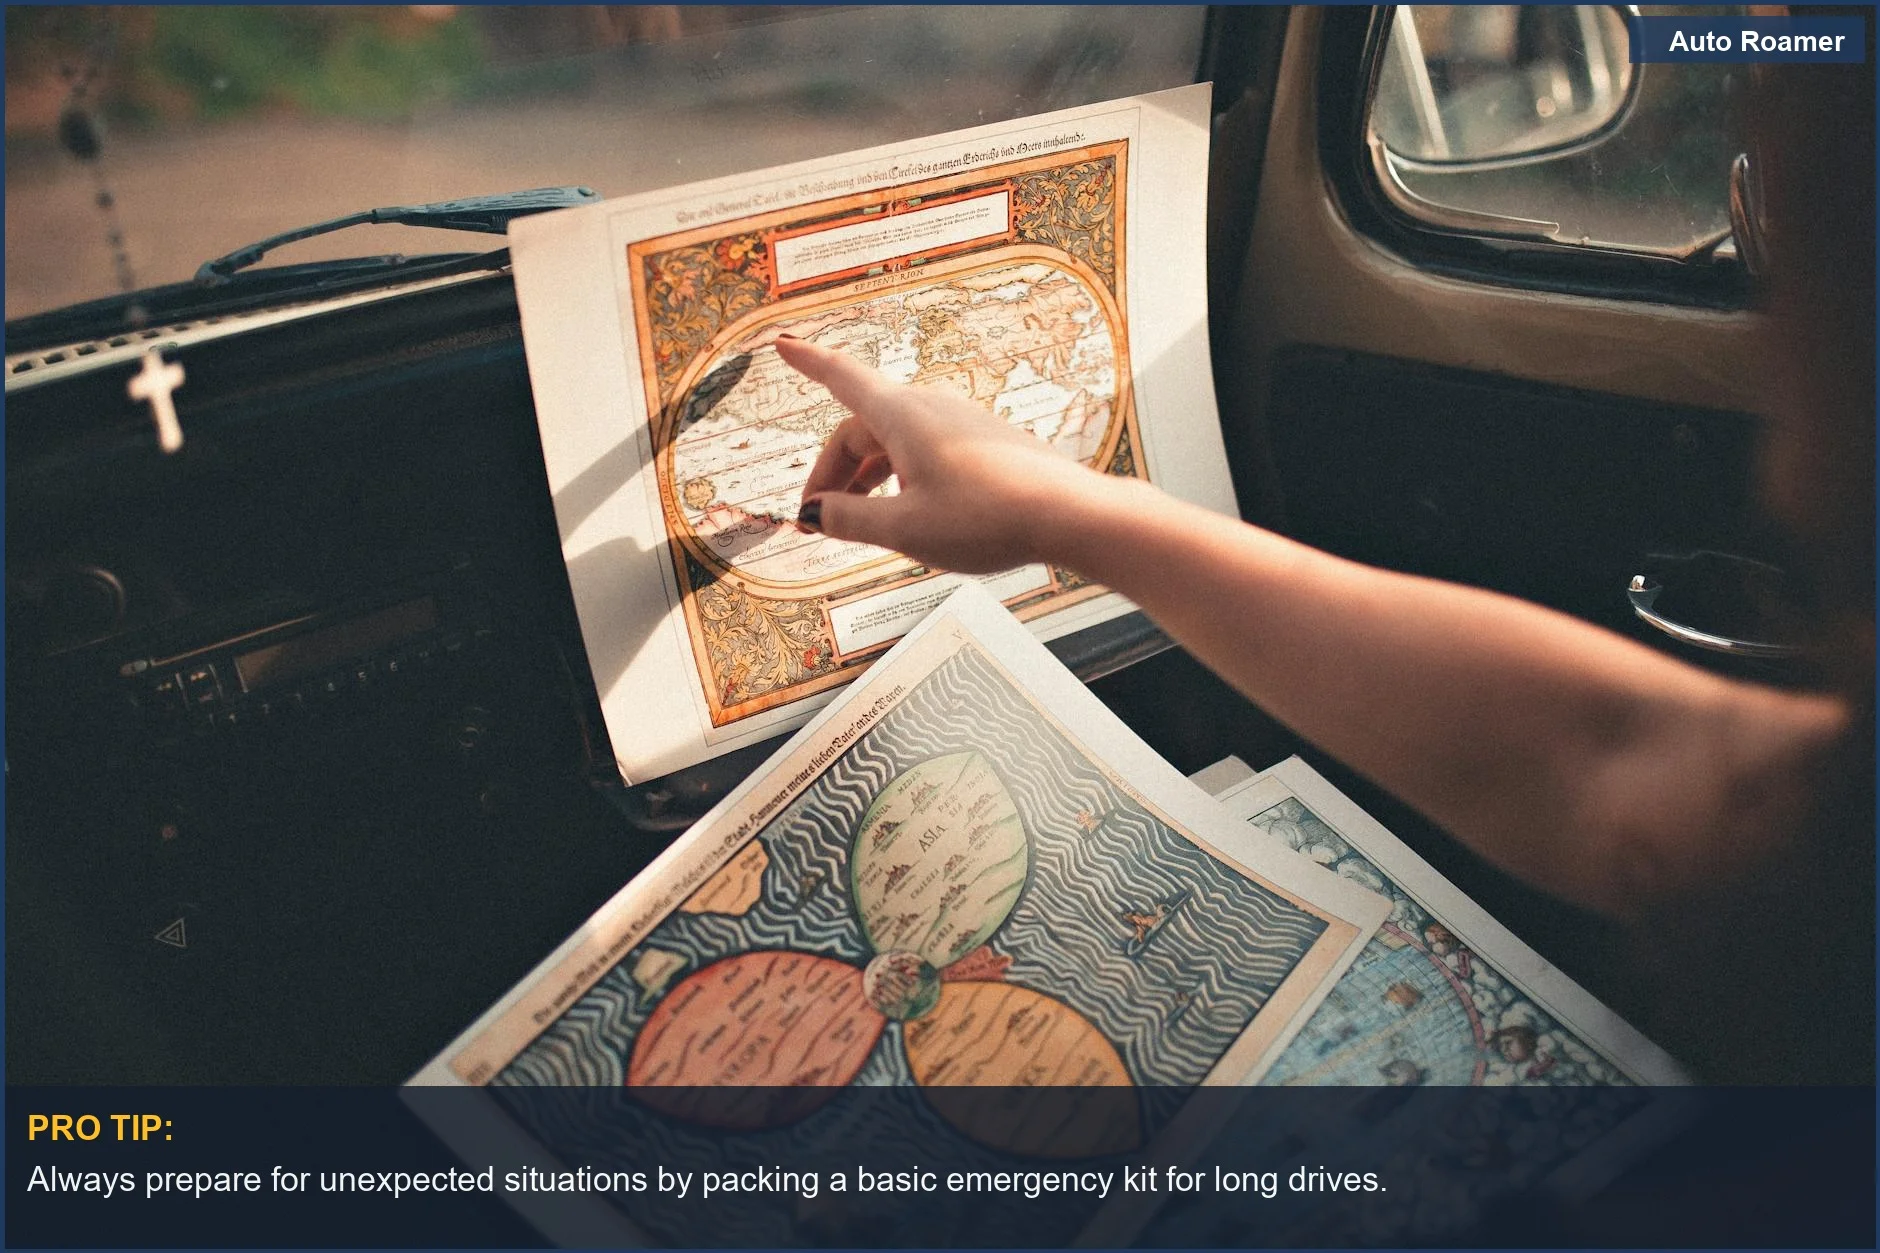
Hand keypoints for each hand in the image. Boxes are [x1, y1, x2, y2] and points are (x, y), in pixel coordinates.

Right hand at [776, 335, 1118, 573]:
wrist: (1068, 514)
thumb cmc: (986, 518)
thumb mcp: (904, 529)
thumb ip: (851, 521)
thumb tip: (816, 514)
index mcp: (901, 417)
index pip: (842, 379)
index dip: (808, 363)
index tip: (782, 345)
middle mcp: (928, 409)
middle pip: (861, 430)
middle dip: (832, 473)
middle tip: (816, 520)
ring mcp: (959, 423)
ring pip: (894, 443)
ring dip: (866, 479)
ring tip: (856, 522)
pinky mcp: (982, 441)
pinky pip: (924, 451)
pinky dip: (900, 477)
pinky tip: (908, 514)